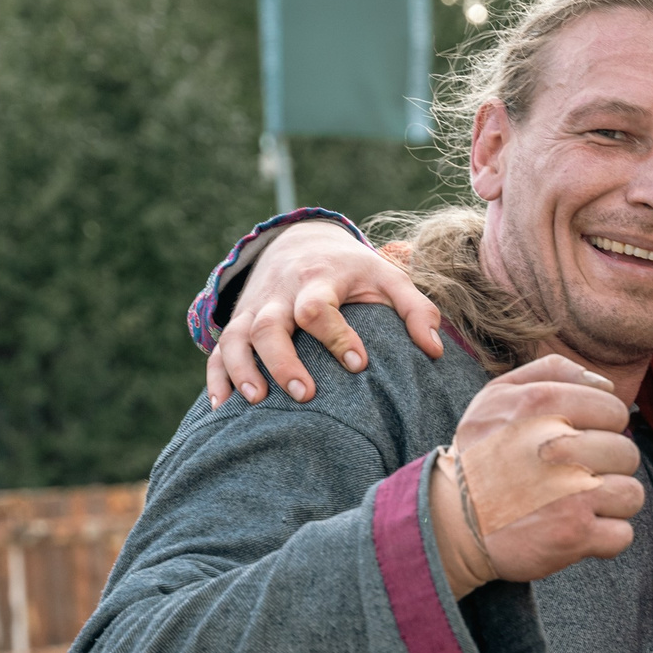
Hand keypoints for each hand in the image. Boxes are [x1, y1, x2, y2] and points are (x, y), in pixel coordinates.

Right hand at [207, 222, 445, 407]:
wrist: (301, 242)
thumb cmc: (353, 272)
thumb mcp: (387, 278)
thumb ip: (416, 309)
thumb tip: (435, 351)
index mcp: (320, 279)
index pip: (318, 306)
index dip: (335, 335)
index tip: (358, 364)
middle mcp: (281, 294)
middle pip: (269, 324)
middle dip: (283, 360)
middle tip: (306, 394)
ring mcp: (255, 309)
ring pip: (236, 337)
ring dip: (242, 370)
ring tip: (257, 402)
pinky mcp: (238, 323)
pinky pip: (218, 350)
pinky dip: (217, 379)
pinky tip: (222, 410)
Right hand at [429, 357, 641, 595]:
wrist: (451, 522)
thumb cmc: (479, 454)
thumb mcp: (497, 395)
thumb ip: (553, 372)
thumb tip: (608, 387)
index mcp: (542, 404)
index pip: (614, 411)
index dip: (600, 427)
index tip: (575, 442)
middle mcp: (559, 446)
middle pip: (627, 453)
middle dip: (606, 466)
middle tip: (574, 476)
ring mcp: (571, 494)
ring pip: (632, 494)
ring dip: (610, 502)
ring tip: (579, 502)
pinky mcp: (574, 535)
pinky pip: (623, 534)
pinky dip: (605, 537)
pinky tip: (578, 529)